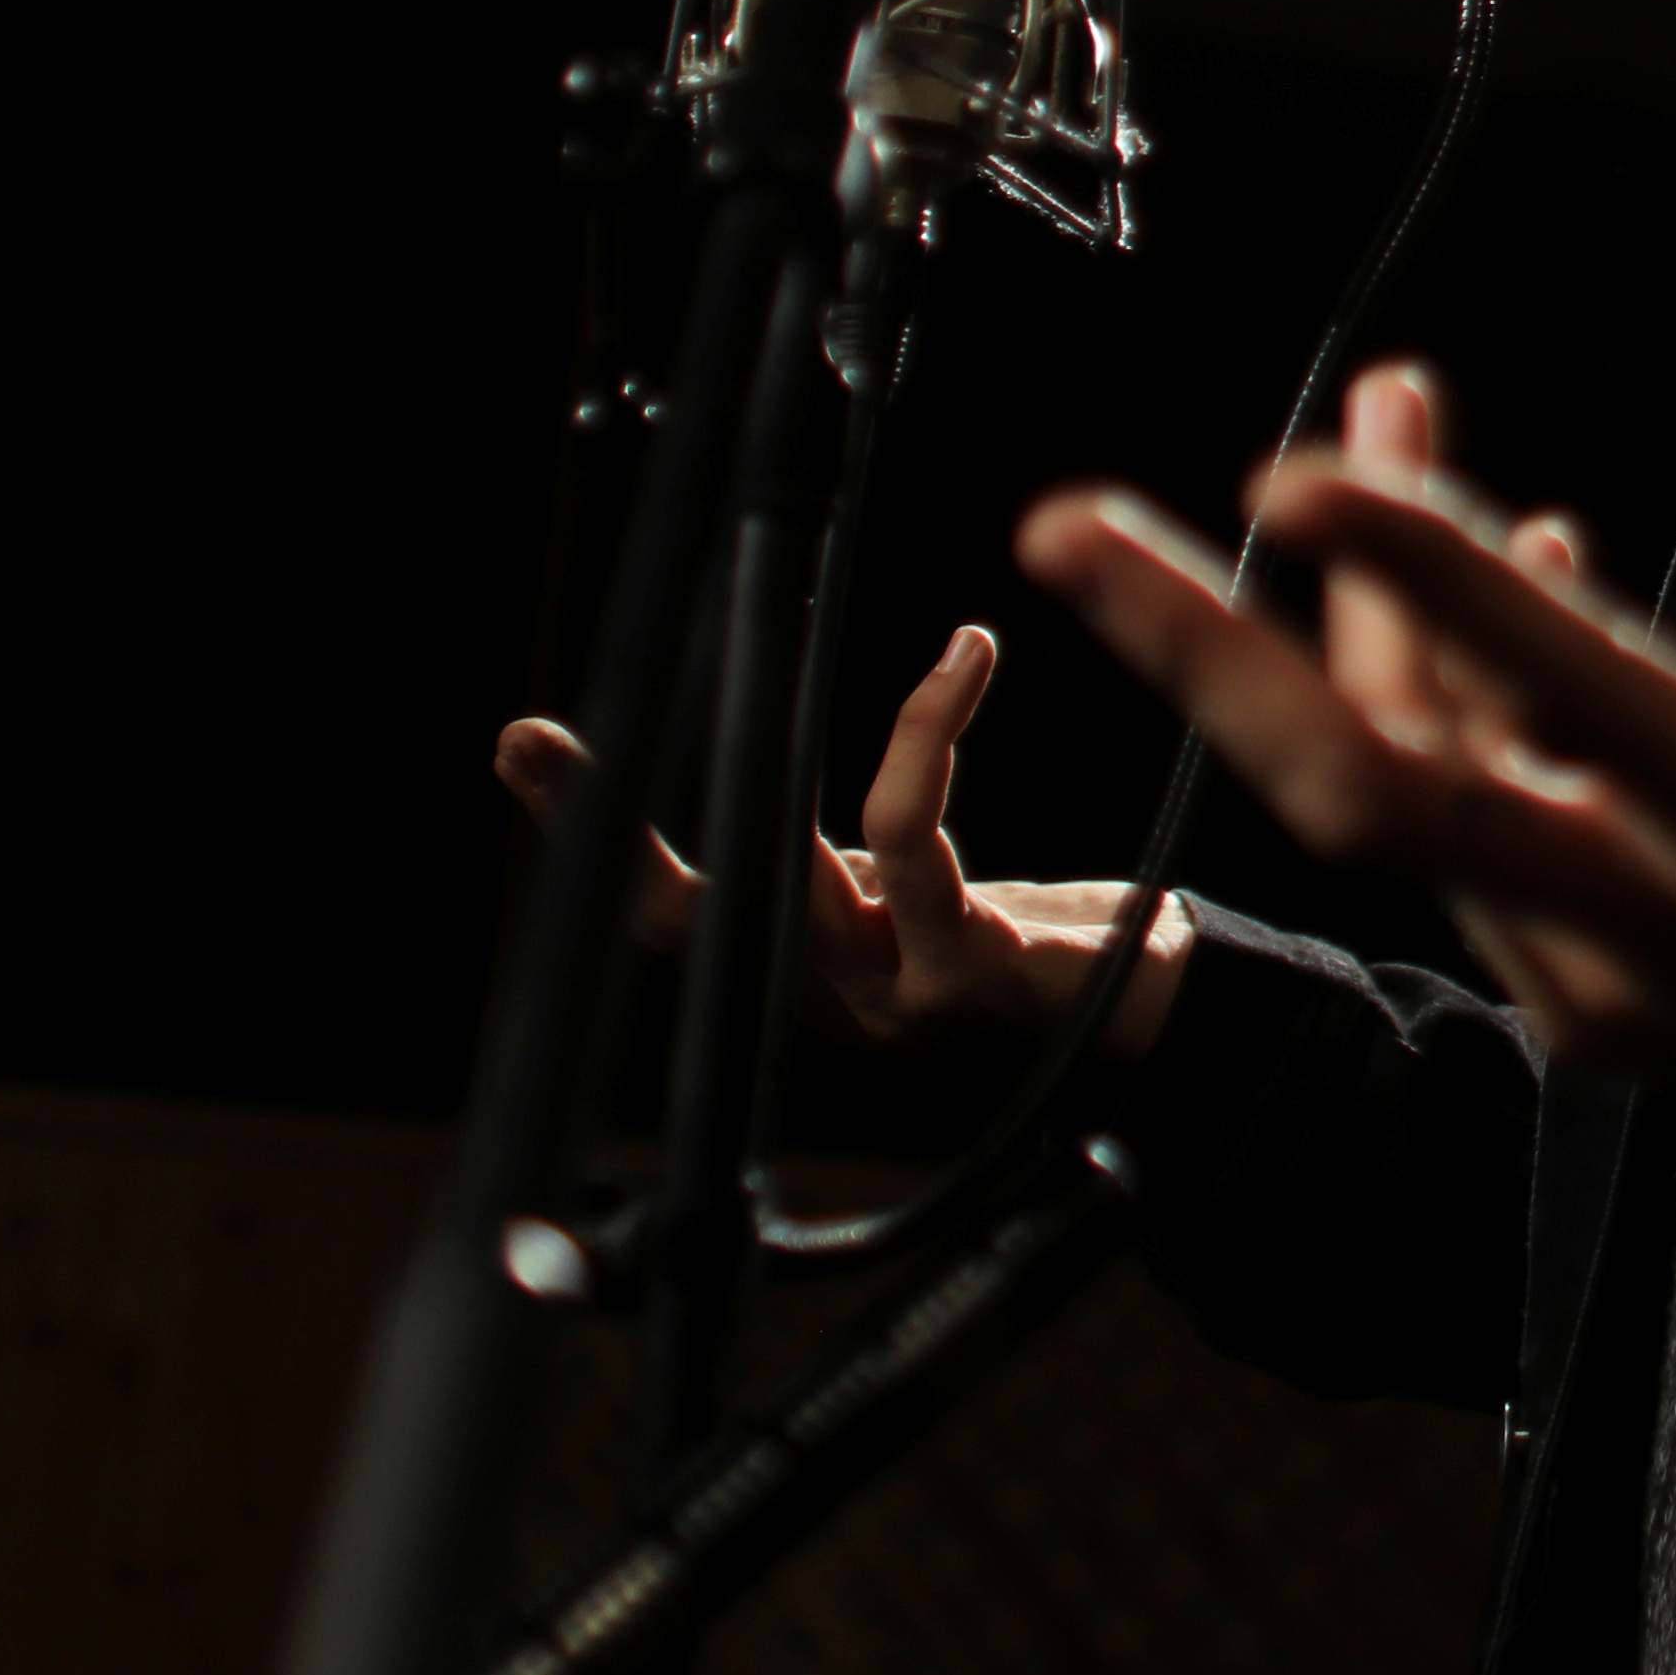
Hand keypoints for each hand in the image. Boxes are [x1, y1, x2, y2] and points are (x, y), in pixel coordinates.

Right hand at [496, 621, 1195, 1060]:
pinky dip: (930, 735)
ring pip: (813, 879)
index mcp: (803, 970)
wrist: (1153, 1022)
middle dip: (596, 826)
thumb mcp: (919, 893)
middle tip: (525, 741)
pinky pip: (915, 842)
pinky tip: (962, 662)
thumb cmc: (1032, 946)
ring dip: (876, 749)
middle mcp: (828, 998)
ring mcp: (889, 999)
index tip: (522, 750)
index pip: (672, 910)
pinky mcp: (963, 980)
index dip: (587, 836)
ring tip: (944, 652)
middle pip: (685, 920)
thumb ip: (856, 862)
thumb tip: (782, 775)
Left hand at [1010, 364, 1675, 1126]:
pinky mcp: (1576, 986)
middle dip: (1204, 657)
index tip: (1305, 467)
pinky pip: (1464, 809)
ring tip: (1370, 410)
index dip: (1439, 583)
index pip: (1570, 707)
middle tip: (1062, 523)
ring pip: (1414, 771)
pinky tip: (1498, 543)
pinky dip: (1440, 677)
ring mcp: (1590, 967)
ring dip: (1359, 601)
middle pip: (1378, 784)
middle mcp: (1644, 925)